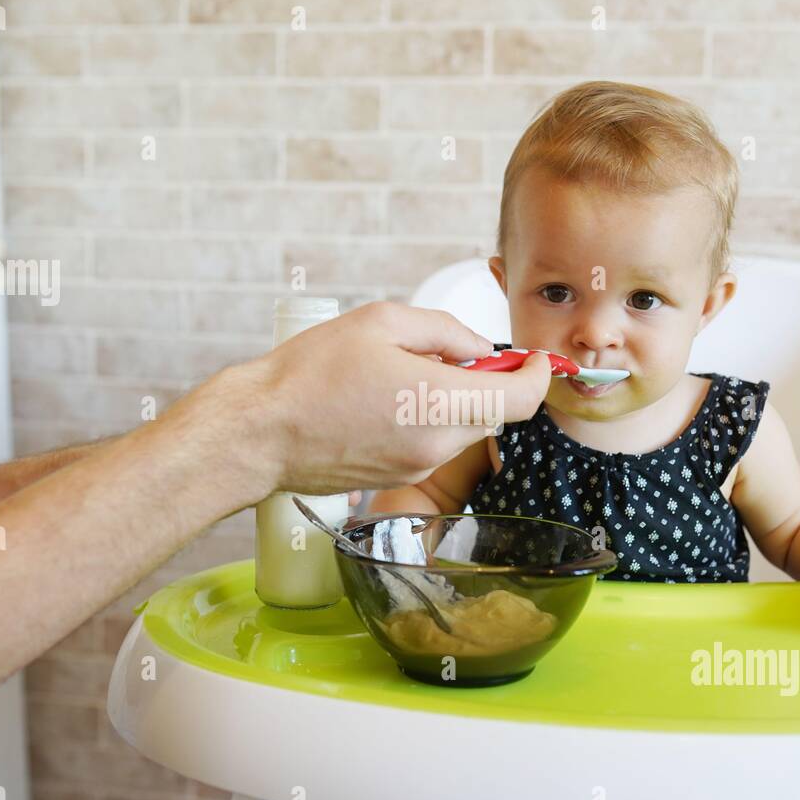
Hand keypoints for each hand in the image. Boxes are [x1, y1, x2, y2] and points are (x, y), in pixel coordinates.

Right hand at [216, 302, 552, 496]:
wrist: (260, 433)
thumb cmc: (310, 374)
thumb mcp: (382, 321)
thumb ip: (445, 330)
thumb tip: (478, 347)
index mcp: (442, 403)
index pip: (522, 399)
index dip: (538, 376)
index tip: (535, 357)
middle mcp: (438, 445)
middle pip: (493, 412)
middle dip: (486, 380)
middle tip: (447, 351)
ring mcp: (418, 467)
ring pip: (462, 428)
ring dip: (452, 400)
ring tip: (400, 373)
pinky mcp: (398, 477)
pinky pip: (433, 444)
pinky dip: (427, 419)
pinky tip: (384, 401)